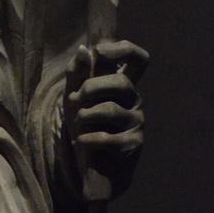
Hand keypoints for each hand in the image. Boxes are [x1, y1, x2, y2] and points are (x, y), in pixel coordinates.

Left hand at [63, 40, 147, 197]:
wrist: (93, 163)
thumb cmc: (86, 125)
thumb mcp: (75, 97)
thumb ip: (77, 73)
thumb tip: (84, 49)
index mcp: (122, 84)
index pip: (139, 59)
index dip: (123, 49)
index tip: (99, 51)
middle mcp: (134, 100)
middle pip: (121, 82)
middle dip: (91, 88)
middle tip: (75, 99)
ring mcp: (137, 122)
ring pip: (109, 110)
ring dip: (85, 116)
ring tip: (78, 122)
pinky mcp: (133, 144)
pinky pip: (105, 136)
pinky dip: (86, 138)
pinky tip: (81, 141)